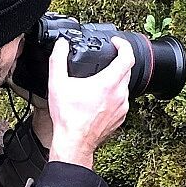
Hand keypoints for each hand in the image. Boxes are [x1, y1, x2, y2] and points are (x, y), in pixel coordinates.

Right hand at [46, 38, 131, 168]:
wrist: (74, 143)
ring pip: (124, 86)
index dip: (123, 45)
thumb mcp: (57, 83)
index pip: (127, 56)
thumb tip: (61, 44)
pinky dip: (114, 95)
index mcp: (108, 83)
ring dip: (115, 80)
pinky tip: (100, 99)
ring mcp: (122, 108)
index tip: (116, 43)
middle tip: (107, 58)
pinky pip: (121, 101)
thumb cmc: (68, 118)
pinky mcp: (120, 118)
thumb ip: (58, 59)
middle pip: (127, 70)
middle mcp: (119, 95)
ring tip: (100, 80)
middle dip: (118, 61)